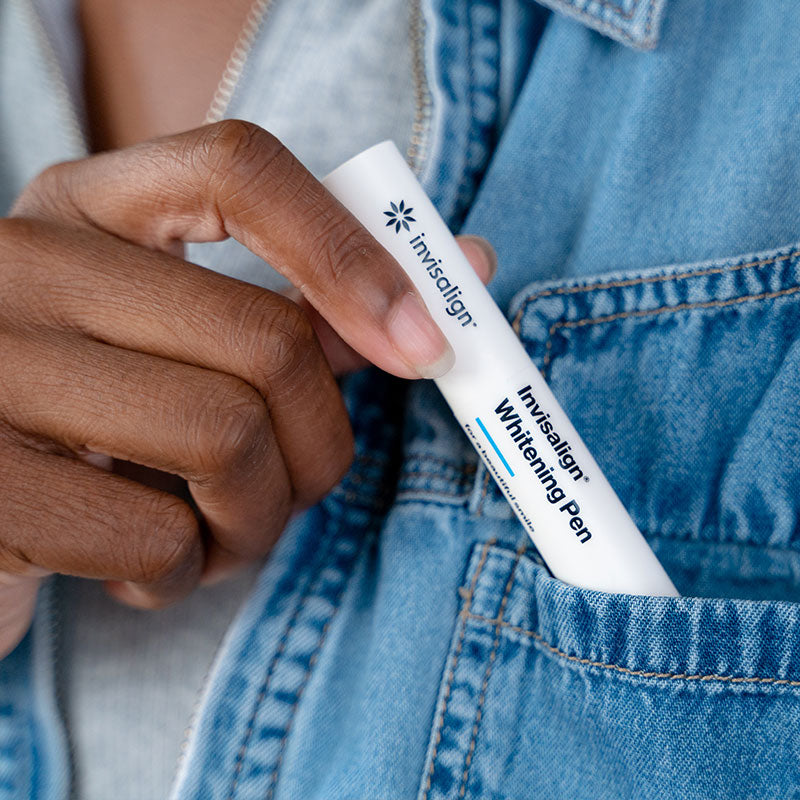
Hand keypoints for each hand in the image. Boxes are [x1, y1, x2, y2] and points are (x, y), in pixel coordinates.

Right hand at [0, 121, 495, 657]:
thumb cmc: (97, 423)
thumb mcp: (181, 345)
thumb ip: (308, 308)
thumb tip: (468, 267)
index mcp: (88, 208)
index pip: (241, 171)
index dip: (354, 255)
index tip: (424, 344)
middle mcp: (26, 263)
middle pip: (269, 342)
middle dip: (320, 449)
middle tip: (294, 488)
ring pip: (228, 439)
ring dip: (257, 521)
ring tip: (218, 535)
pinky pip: (156, 540)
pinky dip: (183, 576)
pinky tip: (145, 569)